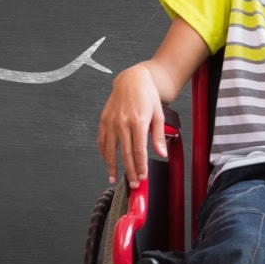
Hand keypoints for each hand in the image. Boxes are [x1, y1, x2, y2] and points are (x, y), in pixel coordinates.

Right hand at [97, 63, 167, 188]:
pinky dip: (104, 152)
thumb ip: (158, 135)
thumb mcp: (159, 114)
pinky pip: (102, 140)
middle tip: (133, 183)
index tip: (143, 177)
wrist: (132, 79)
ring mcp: (111, 121)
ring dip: (112, 166)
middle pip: (125, 154)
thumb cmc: (147, 95)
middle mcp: (122, 122)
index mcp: (138, 121)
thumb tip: (162, 153)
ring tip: (114, 178)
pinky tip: (107, 161)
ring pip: (110, 150)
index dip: (141, 167)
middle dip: (129, 171)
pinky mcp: (104, 120)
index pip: (139, 151)